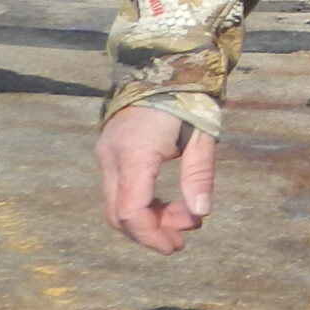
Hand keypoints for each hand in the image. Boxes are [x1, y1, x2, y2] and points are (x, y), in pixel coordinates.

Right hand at [96, 105, 215, 254]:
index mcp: (135, 153)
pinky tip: (166, 205)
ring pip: (115, 204)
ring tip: (182, 220)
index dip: (152, 234)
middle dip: (150, 231)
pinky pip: (118, 189)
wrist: (164, 64)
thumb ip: (199, 175)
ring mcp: (106, 154)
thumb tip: (200, 214)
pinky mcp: (109, 152)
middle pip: (118, 213)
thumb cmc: (189, 98)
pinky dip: (140, 203)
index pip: (132, 210)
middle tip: (183, 236)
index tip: (178, 244)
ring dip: (146, 218)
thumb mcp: (203, 136)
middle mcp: (112, 157)